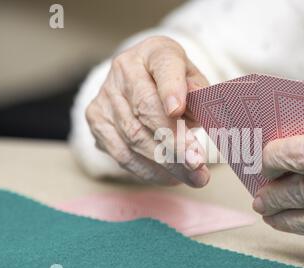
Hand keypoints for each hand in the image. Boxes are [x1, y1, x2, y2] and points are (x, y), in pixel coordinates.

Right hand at [85, 36, 209, 186]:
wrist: (140, 80)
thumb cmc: (174, 83)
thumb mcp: (194, 82)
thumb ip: (201, 96)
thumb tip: (207, 114)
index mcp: (154, 52)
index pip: (164, 67)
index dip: (170, 89)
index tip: (178, 109)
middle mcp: (124, 69)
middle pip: (147, 110)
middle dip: (174, 142)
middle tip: (197, 163)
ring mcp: (106, 95)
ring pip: (135, 137)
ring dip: (167, 164)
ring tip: (194, 177)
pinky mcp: (96, 120)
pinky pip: (122, 153)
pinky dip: (149, 171)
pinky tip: (172, 178)